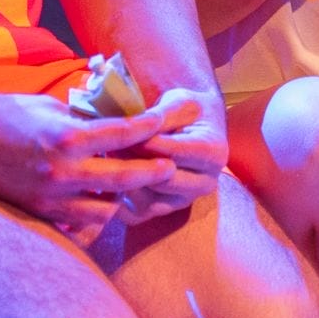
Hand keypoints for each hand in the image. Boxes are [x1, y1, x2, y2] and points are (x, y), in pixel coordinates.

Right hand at [0, 89, 175, 247]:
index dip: (146, 127)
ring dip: (119, 200)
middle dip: (150, 173)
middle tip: (169, 168)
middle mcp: (61, 170)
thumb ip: (80, 120)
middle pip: (122, 178)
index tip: (162, 122)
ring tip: (129, 190)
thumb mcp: (48, 106)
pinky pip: (76, 225)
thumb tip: (111, 123)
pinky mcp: (36, 212)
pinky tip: (97, 207)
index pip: (120, 134)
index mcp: (66, 137)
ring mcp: (49, 196)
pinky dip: (91, 217)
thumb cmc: (5, 111)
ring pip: (103, 211)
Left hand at [114, 86, 227, 226]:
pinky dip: (118, 199)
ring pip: (147, 200)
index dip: (143, 142)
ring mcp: (184, 201)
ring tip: (106, 157)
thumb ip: (160, 115)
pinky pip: (137, 214)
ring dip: (123, 180)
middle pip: (161, 180)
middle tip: (105, 144)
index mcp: (213, 153)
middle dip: (131, 162)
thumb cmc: (186, 111)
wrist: (196, 128)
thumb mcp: (179, 102)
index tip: (119, 130)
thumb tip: (134, 126)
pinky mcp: (164, 211)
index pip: (172, 152)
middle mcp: (205, 183)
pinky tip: (108, 176)